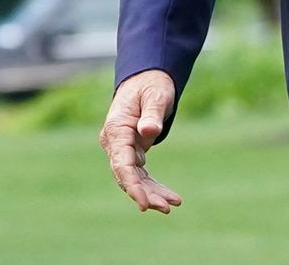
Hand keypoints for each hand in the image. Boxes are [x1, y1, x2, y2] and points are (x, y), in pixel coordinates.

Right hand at [101, 69, 182, 214]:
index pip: (121, 163)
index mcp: (116, 130)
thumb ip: (152, 113)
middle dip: (145, 194)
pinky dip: (154, 186)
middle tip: (167, 207)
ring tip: (173, 205)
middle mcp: (115, 143)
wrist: (147, 80)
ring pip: (134, 178)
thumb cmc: (151, 85)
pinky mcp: (132, 152)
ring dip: (152, 193)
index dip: (132, 185)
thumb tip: (149, 132)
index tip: (144, 203)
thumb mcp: (156, 95)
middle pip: (126, 175)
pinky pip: (141, 174)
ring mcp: (122, 149)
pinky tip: (171, 197)